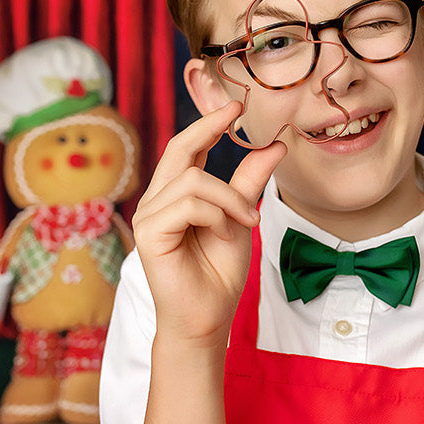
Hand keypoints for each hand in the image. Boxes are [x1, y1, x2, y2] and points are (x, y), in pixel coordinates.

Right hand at [132, 101, 286, 349]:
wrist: (207, 318)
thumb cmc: (218, 273)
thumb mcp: (241, 218)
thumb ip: (250, 182)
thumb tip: (274, 144)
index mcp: (176, 195)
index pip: (187, 148)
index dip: (207, 124)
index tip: (235, 105)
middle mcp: (157, 200)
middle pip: (180, 149)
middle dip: (209, 128)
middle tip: (237, 112)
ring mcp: (148, 215)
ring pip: (194, 181)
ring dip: (230, 199)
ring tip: (248, 222)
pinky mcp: (148, 232)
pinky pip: (189, 204)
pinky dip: (217, 215)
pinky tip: (227, 233)